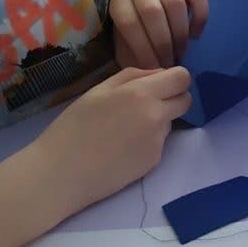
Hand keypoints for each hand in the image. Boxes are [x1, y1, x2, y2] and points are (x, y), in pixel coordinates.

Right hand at [39, 66, 192, 214]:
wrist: (62, 172)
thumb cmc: (73, 126)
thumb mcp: (98, 90)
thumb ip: (133, 76)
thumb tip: (159, 73)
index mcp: (141, 93)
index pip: (182, 77)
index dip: (175, 78)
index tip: (161, 84)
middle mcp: (156, 116)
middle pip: (186, 99)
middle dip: (173, 98)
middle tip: (148, 104)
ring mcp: (158, 141)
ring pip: (171, 121)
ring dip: (158, 121)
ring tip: (125, 130)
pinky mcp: (154, 161)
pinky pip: (159, 142)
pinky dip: (148, 142)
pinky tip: (123, 148)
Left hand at [110, 0, 207, 68]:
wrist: (140, 4)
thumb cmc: (132, 32)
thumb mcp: (123, 45)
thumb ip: (132, 57)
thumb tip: (148, 76)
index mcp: (119, 2)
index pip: (129, 23)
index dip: (142, 48)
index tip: (153, 69)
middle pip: (153, 12)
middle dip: (163, 43)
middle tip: (168, 64)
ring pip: (176, 3)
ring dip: (180, 34)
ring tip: (180, 53)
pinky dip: (200, 17)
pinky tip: (195, 35)